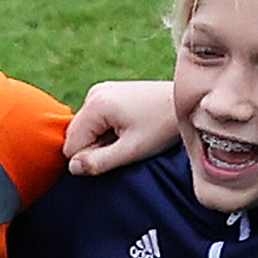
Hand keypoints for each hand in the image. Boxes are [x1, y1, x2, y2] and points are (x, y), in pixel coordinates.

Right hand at [59, 79, 179, 175]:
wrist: (187, 102)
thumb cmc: (163, 126)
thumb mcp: (132, 150)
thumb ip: (98, 162)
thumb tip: (72, 168)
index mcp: (96, 105)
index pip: (71, 146)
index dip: (91, 159)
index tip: (118, 154)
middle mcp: (93, 93)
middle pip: (76, 135)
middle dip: (95, 148)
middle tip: (126, 145)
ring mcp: (100, 90)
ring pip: (86, 129)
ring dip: (102, 139)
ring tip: (131, 135)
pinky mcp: (108, 92)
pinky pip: (95, 119)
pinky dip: (107, 129)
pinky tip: (129, 127)